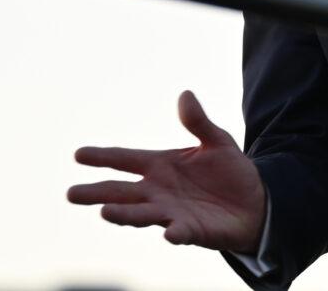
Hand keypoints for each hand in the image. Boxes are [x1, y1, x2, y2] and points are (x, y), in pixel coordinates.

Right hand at [67, 90, 265, 253]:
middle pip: (121, 192)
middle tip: (71, 194)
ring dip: (124, 214)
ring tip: (104, 212)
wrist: (255, 202)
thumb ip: (198, 122)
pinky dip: (173, 233)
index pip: (125, 159)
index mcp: (160, 165)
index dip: (103, 156)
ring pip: (142, 214)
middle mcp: (158, 191)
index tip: (78, 154)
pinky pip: (179, 232)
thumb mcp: (216, 140)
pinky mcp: (190, 230)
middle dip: (97, 192)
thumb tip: (185, 94)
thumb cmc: (229, 171)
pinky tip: (168, 233)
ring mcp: (171, 212)